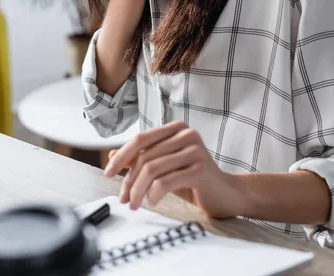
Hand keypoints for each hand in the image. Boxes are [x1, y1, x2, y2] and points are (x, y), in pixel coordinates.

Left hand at [104, 121, 243, 217]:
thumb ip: (142, 159)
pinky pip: (167, 181)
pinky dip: (154, 193)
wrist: (226, 194)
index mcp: (176, 129)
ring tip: (134, 204)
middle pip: (145, 156)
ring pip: (153, 169)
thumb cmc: (194, 180)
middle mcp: (186, 134)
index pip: (141, 138)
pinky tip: (151, 202)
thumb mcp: (164, 167)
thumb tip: (113, 156)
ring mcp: (195, 149)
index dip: (121, 155)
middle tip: (124, 198)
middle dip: (129, 180)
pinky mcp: (200, 168)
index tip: (108, 173)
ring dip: (138, 190)